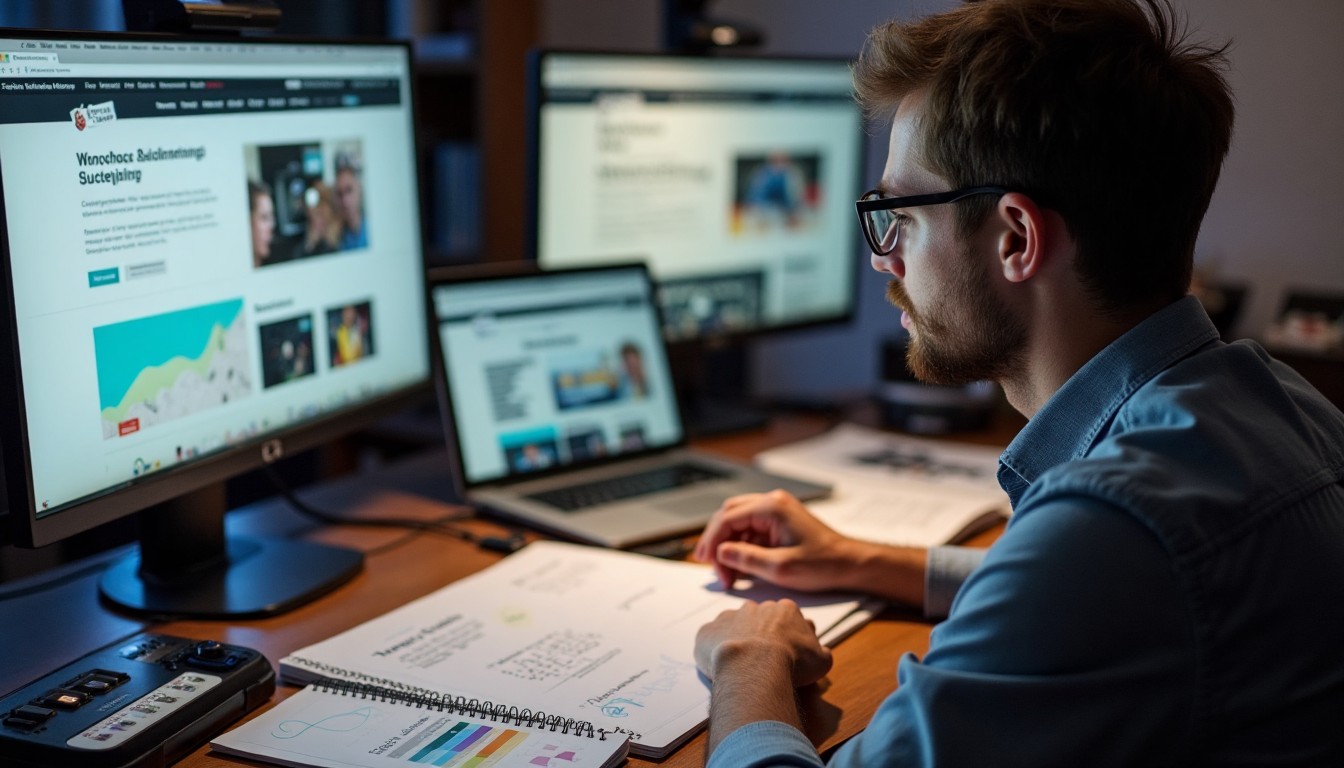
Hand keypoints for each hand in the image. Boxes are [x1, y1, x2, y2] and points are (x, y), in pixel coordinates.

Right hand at [693, 489, 861, 592]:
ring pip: (739, 522)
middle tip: (710, 566)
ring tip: (727, 573)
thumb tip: (721, 553)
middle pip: (729, 515)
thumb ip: (747, 559)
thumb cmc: (823, 564)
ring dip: (728, 545)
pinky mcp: (780, 522)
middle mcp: (772, 503)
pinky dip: (742, 546)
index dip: (712, 540)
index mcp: (772, 508)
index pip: (728, 518)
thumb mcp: (780, 568)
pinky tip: (740, 567)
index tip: (705, 562)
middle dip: (717, 541)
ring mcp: (777, 510)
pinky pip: (752, 529)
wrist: (850, 563)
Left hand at [694, 599, 832, 686]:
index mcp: (785, 610)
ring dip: (737, 642)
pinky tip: (721, 667)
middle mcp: (756, 607)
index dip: (788, 639)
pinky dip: (714, 651)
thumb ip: (822, 653)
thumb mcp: (821, 661)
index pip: (789, 620)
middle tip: (764, 663)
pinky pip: (711, 639)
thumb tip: (821, 652)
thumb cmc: (791, 662)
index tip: (788, 656)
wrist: (754, 666)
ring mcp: (729, 616)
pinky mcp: (707, 630)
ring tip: (741, 667)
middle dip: (762, 638)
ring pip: (734, 628)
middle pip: (760, 621)